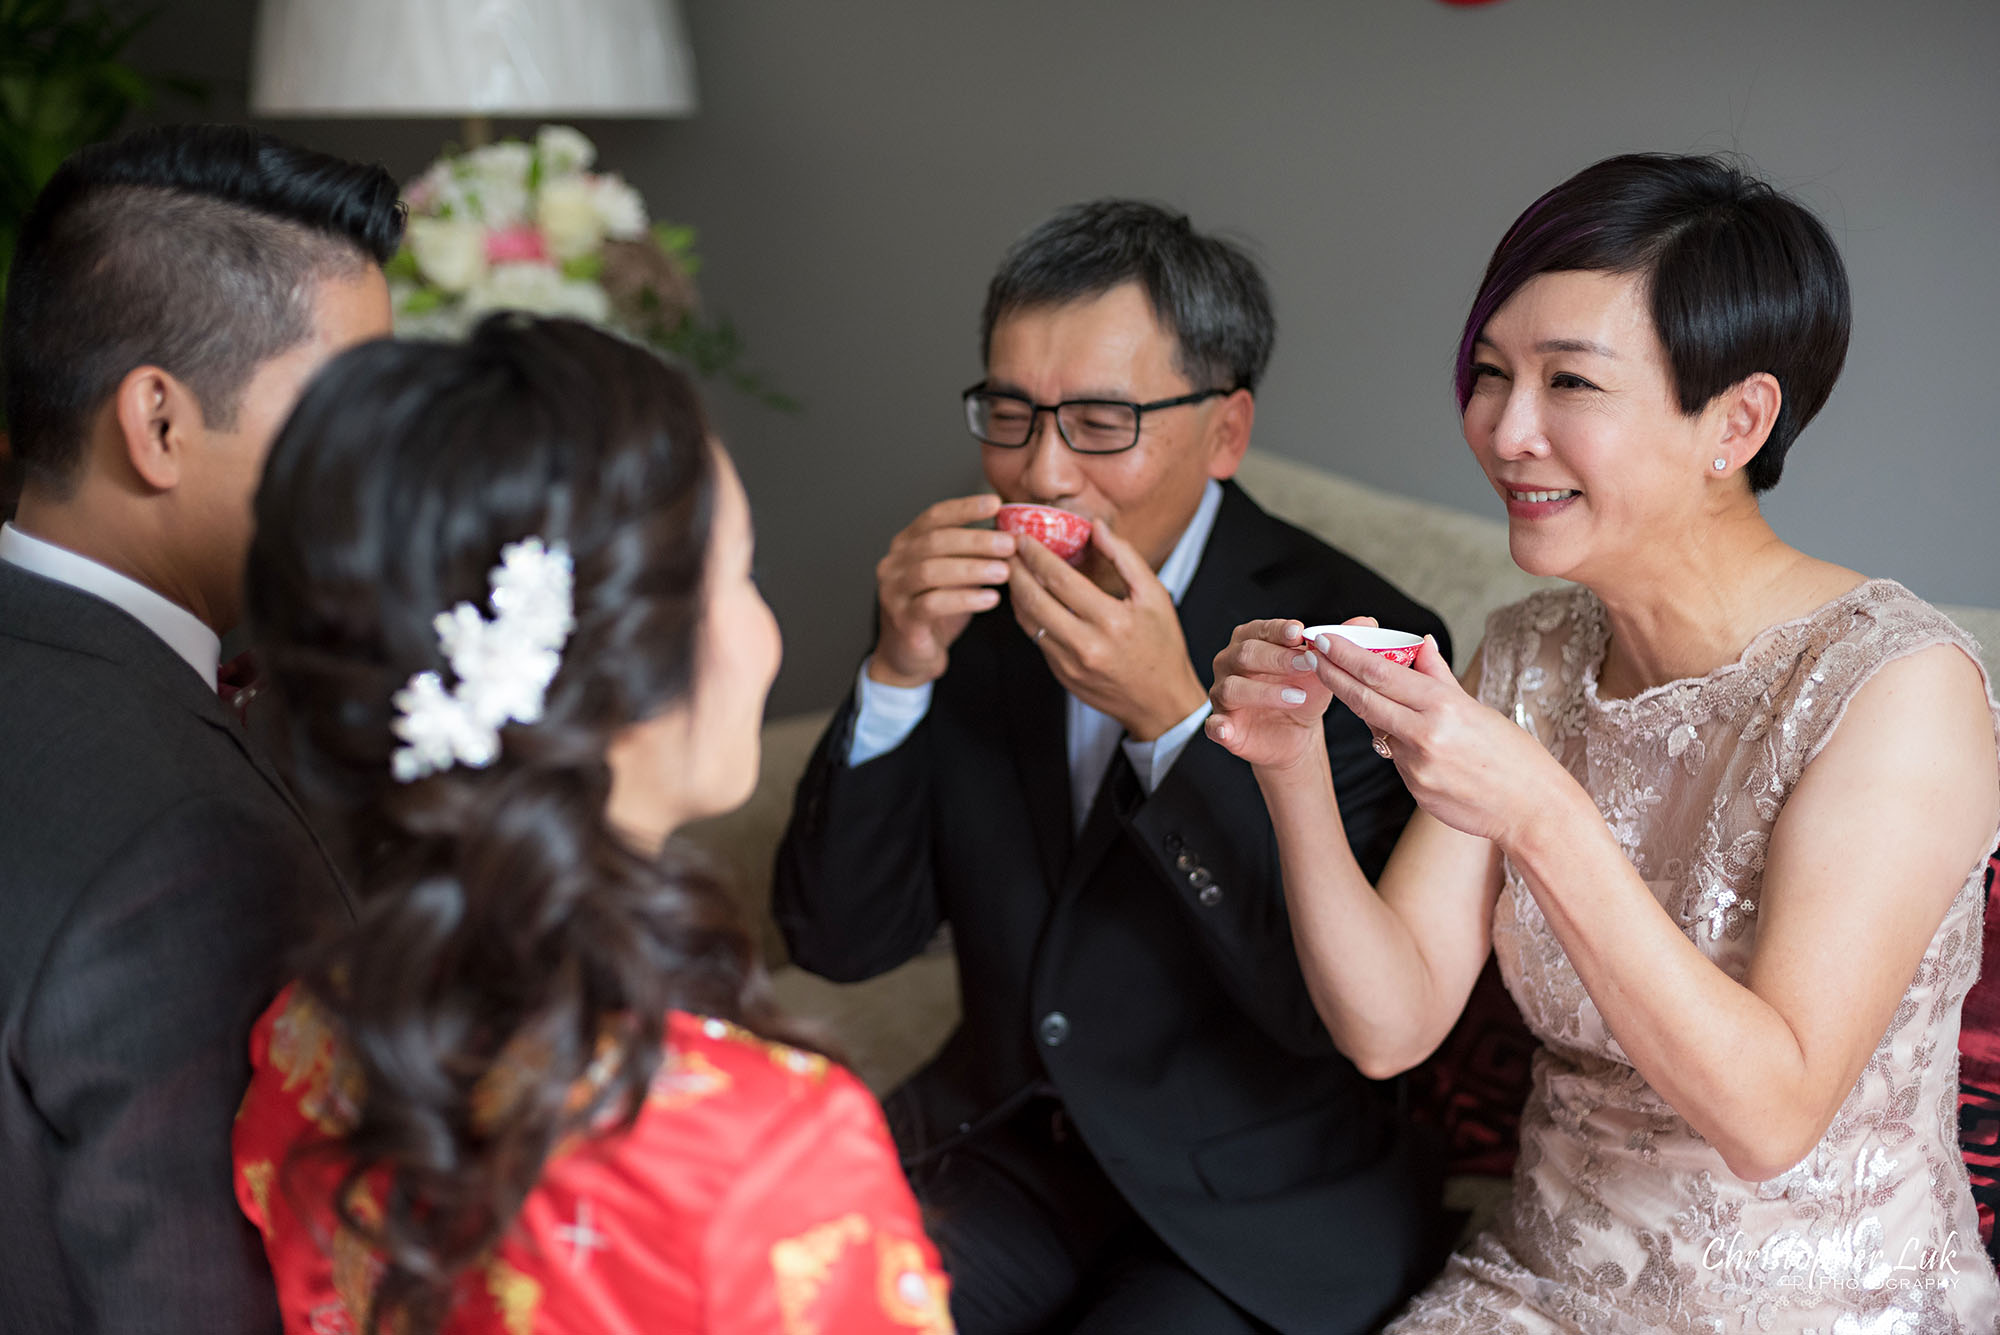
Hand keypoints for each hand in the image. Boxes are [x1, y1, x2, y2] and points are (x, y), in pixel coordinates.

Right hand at [869, 493, 1015, 687]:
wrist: (910, 656)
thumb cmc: (935, 611)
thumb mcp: (954, 576)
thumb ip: (970, 554)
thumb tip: (1009, 531)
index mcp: (906, 545)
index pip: (934, 516)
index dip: (964, 508)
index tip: (995, 503)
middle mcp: (894, 564)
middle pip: (934, 541)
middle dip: (975, 540)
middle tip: (1008, 543)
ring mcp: (894, 592)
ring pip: (931, 571)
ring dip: (972, 568)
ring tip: (1004, 571)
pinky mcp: (902, 620)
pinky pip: (933, 604)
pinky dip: (965, 598)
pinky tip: (991, 598)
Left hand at [1007, 516, 1206, 740]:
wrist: (1160, 702)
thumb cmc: (1161, 646)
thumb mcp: (1155, 596)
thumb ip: (1125, 557)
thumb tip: (1096, 527)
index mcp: (1112, 620)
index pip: (1060, 578)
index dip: (1036, 555)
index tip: (1024, 538)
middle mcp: (1086, 644)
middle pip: (1034, 599)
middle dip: (1015, 570)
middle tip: (1006, 549)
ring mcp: (1070, 663)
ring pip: (1029, 621)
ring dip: (1015, 593)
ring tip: (1011, 570)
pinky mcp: (1061, 675)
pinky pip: (1037, 639)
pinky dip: (1028, 615)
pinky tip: (1028, 598)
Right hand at [1204, 617, 1343, 773]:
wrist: (1296, 735)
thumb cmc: (1304, 692)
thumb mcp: (1325, 668)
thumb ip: (1341, 644)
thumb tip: (1367, 622)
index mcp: (1251, 641)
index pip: (1261, 629)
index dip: (1279, 630)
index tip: (1300, 632)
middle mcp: (1230, 663)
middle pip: (1245, 654)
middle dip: (1277, 658)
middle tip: (1307, 664)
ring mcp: (1222, 694)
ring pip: (1231, 687)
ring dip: (1263, 692)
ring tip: (1296, 697)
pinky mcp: (1222, 726)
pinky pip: (1213, 725)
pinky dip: (1219, 726)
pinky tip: (1228, 729)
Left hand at [1311, 630, 1559, 846]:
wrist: (1533, 810)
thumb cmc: (1514, 755)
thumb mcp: (1478, 708)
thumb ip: (1439, 677)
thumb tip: (1421, 643)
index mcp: (1443, 706)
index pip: (1379, 672)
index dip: (1347, 654)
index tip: (1326, 640)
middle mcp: (1425, 734)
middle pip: (1363, 698)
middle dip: (1333, 675)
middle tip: (1313, 656)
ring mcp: (1416, 766)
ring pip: (1377, 729)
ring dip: (1366, 709)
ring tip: (1359, 690)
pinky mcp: (1414, 791)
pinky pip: (1395, 758)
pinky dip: (1396, 743)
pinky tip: (1412, 739)